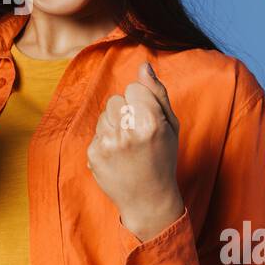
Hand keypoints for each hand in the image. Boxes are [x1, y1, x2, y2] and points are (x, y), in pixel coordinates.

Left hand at [86, 61, 184, 242]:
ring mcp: (108, 143)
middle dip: (126, 112)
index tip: (148, 121)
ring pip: (104, 113)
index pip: (133, 88)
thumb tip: (144, 65)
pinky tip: (118, 156)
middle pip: (116, 98)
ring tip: (128, 145)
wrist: (148, 199)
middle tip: (138, 135)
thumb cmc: (163, 158)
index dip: (142, 102)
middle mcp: (127, 131)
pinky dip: (106, 140)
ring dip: (114, 124)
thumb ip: (157, 92)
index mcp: (150, 121)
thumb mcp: (171, 125)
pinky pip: (97, 131)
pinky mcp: (93, 153)